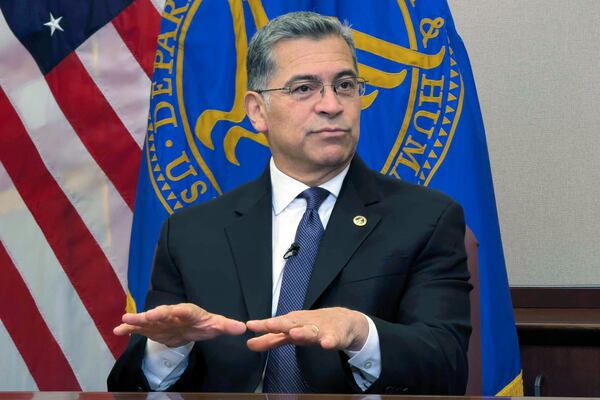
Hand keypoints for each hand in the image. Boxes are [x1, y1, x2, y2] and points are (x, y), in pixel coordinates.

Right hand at [113, 303, 246, 346]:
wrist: (191, 327)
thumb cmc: (203, 324)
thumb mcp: (216, 325)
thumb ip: (226, 326)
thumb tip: (243, 328)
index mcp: (188, 312)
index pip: (184, 311)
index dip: (177, 311)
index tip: (170, 311)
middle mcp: (172, 314)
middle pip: (163, 313)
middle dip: (153, 315)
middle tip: (143, 316)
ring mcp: (160, 321)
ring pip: (148, 320)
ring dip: (137, 320)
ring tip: (125, 320)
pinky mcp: (152, 328)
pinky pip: (139, 328)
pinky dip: (129, 328)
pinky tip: (117, 330)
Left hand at [246, 307, 367, 351]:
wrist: (343, 321)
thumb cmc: (312, 326)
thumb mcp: (290, 332)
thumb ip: (271, 339)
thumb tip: (249, 344)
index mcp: (292, 323)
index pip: (275, 324)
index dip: (263, 325)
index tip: (250, 325)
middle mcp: (304, 324)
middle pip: (290, 323)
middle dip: (279, 324)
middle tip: (268, 324)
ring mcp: (320, 329)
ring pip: (310, 331)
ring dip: (303, 332)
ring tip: (294, 334)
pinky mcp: (335, 336)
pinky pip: (332, 339)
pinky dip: (329, 341)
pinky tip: (326, 344)